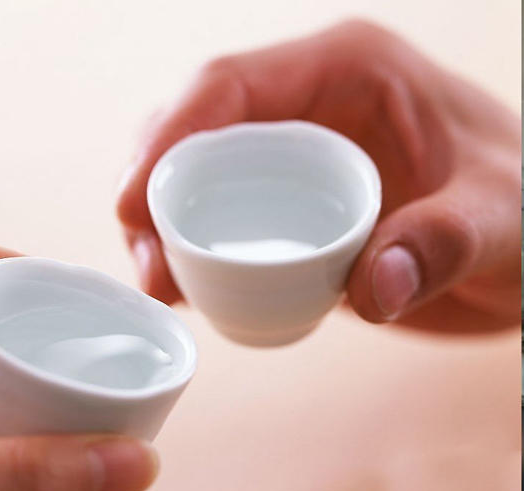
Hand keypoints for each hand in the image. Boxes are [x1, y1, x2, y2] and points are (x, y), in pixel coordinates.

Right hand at [117, 19, 519, 331]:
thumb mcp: (507, 217)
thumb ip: (446, 241)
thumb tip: (368, 288)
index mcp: (348, 70)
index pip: (229, 85)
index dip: (168, 136)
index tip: (134, 202)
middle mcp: (309, 104)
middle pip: (196, 129)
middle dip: (152, 189)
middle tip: (148, 263)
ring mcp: (296, 157)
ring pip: (200, 175)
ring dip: (164, 224)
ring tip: (160, 284)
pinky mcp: (293, 206)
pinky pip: (226, 218)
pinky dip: (196, 250)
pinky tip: (187, 290)